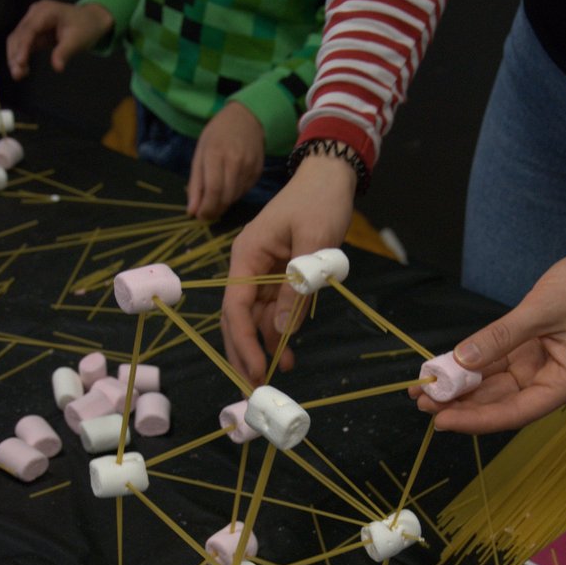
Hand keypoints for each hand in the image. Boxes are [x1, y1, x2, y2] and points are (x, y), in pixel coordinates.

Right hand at [6, 0, 113, 79]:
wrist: (90, 21)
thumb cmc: (85, 28)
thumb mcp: (77, 41)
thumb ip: (64, 53)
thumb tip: (57, 67)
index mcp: (46, 11)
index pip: (29, 29)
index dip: (23, 46)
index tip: (19, 62)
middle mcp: (35, 13)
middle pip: (19, 34)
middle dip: (15, 54)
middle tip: (16, 74)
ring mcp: (33, 21)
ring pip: (17, 40)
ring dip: (15, 57)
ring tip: (18, 75)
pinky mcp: (33, 31)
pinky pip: (23, 44)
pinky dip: (21, 56)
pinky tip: (23, 70)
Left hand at [187, 103, 265, 221]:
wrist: (246, 118)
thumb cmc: (217, 135)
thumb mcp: (200, 154)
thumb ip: (195, 184)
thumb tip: (192, 211)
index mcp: (216, 154)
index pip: (213, 190)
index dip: (207, 208)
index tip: (200, 216)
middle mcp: (235, 161)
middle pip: (226, 197)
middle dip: (215, 209)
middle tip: (207, 212)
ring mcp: (249, 166)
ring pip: (236, 197)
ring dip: (224, 203)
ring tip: (216, 197)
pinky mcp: (258, 171)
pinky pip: (245, 191)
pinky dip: (235, 194)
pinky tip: (229, 186)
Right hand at [221, 153, 356, 384]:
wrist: (330, 177)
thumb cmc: (320, 201)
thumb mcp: (313, 242)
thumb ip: (298, 286)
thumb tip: (283, 327)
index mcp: (246, 256)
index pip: (236, 308)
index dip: (243, 343)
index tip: (256, 370)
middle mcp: (247, 267)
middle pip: (237, 318)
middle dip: (244, 353)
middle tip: (255, 387)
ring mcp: (262, 272)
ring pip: (255, 318)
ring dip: (264, 346)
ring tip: (282, 372)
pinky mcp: (278, 275)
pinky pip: (273, 309)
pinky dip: (279, 331)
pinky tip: (289, 351)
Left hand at [408, 239, 565, 433]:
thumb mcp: (542, 309)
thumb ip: (501, 336)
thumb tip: (462, 360)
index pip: (515, 412)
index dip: (477, 420)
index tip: (442, 420)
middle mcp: (553, 382)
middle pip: (501, 403)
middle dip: (462, 404)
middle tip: (422, 402)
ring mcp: (541, 368)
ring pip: (495, 387)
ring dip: (462, 388)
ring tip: (424, 389)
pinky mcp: (530, 352)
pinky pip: (497, 366)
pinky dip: (471, 368)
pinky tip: (445, 370)